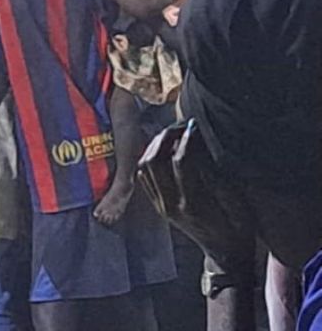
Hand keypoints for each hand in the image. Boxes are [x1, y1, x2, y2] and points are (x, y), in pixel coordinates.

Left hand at [137, 121, 255, 273]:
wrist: (226, 256)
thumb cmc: (239, 230)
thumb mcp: (238, 204)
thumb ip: (220, 177)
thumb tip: (205, 146)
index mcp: (193, 204)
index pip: (181, 162)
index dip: (187, 139)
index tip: (195, 125)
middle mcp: (171, 205)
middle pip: (155, 161)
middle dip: (165, 137)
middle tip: (180, 125)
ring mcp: (161, 206)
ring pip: (144, 167)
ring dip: (154, 146)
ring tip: (171, 134)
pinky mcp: (158, 207)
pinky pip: (143, 177)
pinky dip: (148, 158)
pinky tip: (162, 150)